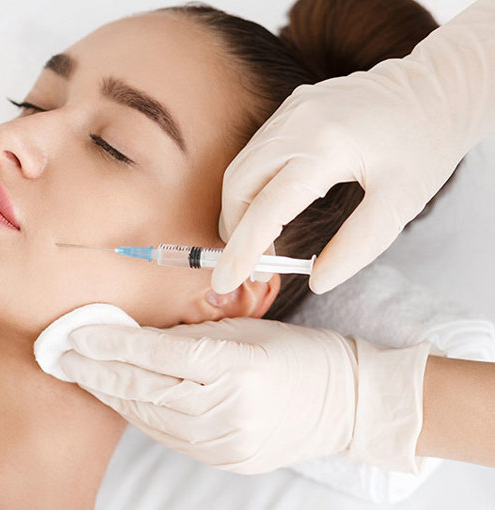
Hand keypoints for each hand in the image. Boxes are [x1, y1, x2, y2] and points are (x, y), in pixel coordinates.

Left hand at [59, 318, 430, 473]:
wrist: (347, 404)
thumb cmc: (297, 353)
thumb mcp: (245, 328)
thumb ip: (190, 331)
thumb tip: (135, 332)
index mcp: (239, 364)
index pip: (157, 353)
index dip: (111, 342)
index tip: (76, 332)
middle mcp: (231, 408)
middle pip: (145, 388)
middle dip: (96, 370)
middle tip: (60, 354)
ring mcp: (228, 441)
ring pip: (150, 416)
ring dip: (111, 394)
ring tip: (82, 373)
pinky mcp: (227, 459)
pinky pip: (169, 436)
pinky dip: (139, 414)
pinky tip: (119, 397)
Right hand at [212, 0, 494, 294]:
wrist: (437, 88)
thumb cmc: (426, 144)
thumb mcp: (401, 203)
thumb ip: (357, 246)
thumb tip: (316, 281)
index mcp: (326, 147)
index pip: (266, 210)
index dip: (242, 251)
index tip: (226, 281)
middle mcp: (298, 123)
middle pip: (238, 187)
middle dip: (236, 231)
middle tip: (255, 265)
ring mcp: (290, 110)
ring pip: (240, 168)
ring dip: (241, 209)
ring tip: (264, 243)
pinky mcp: (290, 108)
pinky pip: (254, 152)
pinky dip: (252, 186)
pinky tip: (272, 208)